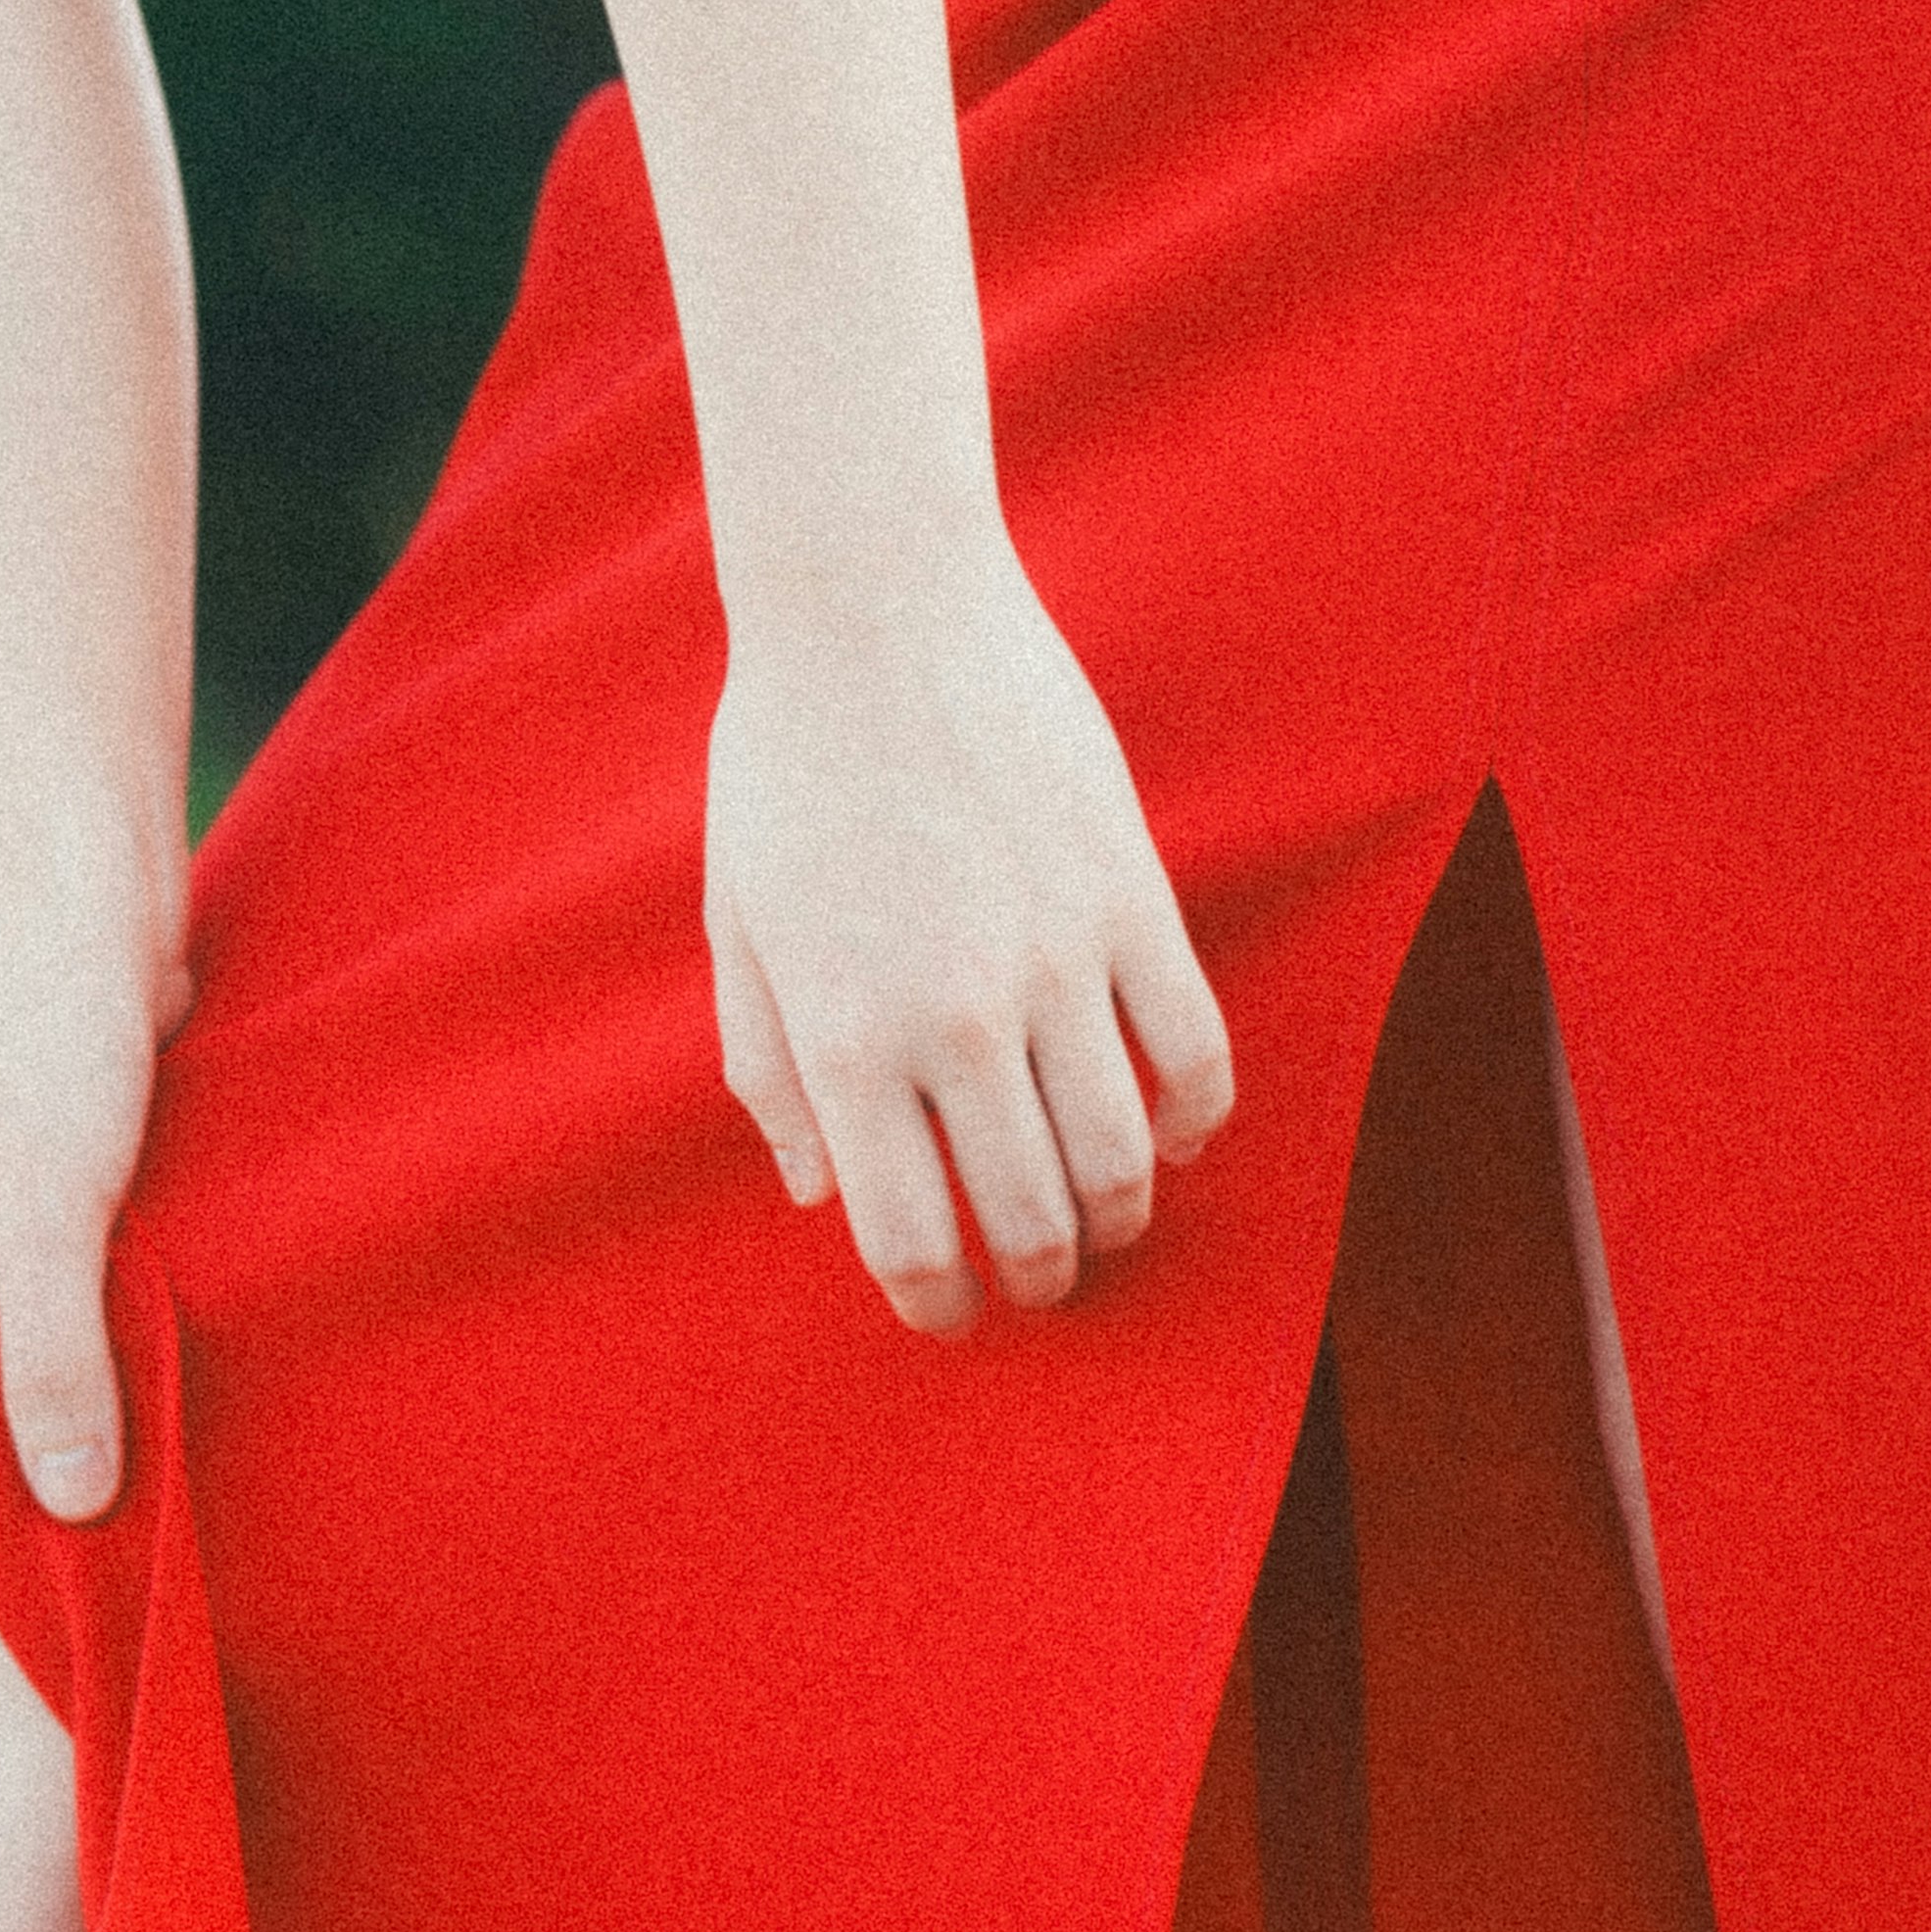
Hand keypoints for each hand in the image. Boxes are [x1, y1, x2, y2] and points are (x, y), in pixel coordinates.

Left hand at [704, 542, 1232, 1336]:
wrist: (877, 616)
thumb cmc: (784, 765)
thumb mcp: (735, 923)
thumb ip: (766, 1069)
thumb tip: (815, 1192)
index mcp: (842, 1038)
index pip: (910, 1238)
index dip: (938, 1305)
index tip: (951, 1315)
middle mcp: (953, 1021)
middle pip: (1029, 1219)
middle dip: (1038, 1281)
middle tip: (1039, 1288)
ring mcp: (1054, 964)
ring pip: (1121, 1158)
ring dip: (1119, 1220)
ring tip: (1103, 1229)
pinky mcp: (1131, 901)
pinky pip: (1194, 1051)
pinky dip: (1195, 1118)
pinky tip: (1174, 1136)